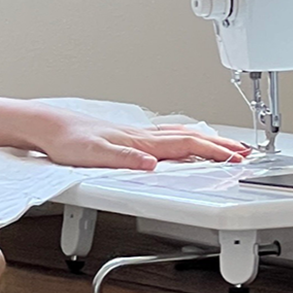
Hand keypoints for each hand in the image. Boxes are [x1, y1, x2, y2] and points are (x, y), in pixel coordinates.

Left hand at [31, 106, 250, 170]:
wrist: (49, 127)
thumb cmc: (68, 141)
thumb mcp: (93, 155)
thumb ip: (123, 160)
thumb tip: (151, 165)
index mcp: (140, 141)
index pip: (186, 145)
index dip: (214, 152)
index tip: (236, 158)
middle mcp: (142, 135)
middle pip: (190, 137)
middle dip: (220, 144)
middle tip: (244, 151)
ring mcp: (136, 134)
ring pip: (180, 134)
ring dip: (206, 139)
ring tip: (224, 144)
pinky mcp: (127, 136)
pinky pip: (166, 135)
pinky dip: (184, 137)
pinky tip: (183, 139)